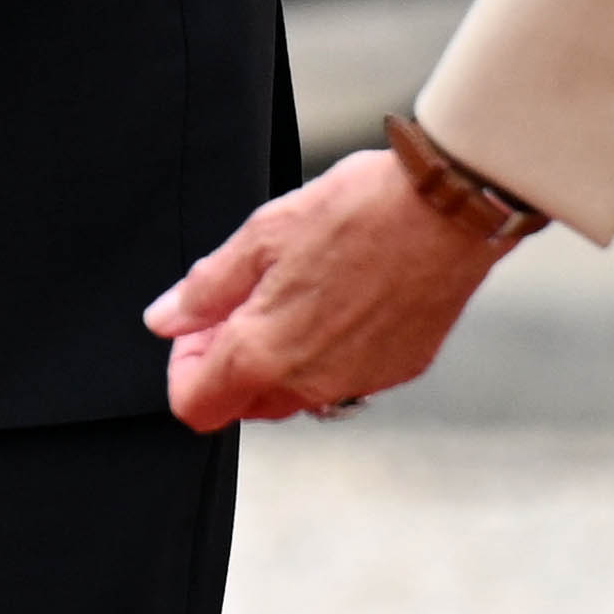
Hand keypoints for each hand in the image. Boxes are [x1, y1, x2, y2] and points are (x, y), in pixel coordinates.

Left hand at [150, 150, 510, 429]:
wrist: (448, 208)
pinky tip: (341, 294)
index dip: (184, 366)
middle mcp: (310, 383)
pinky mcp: (398, 369)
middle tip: (242, 299)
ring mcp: (358, 382)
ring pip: (296, 393)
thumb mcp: (263, 235)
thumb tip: (166, 319)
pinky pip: (345, 377)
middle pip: (246, 403)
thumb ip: (207, 287)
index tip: (198, 325)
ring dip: (280, 358)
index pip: (195, 405)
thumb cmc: (357, 211)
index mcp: (263, 353)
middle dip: (231, 362)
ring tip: (293, 288)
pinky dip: (329, 350)